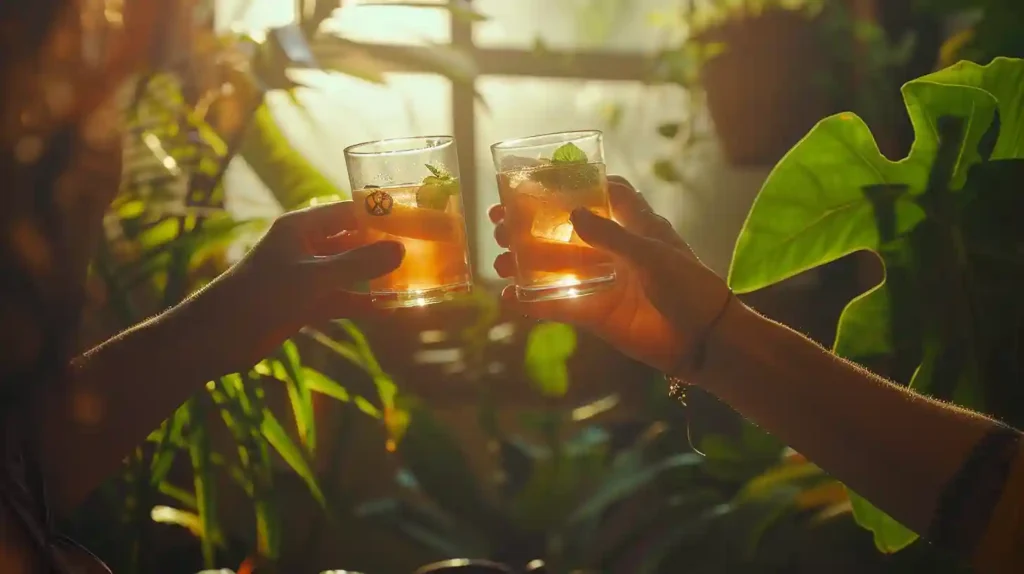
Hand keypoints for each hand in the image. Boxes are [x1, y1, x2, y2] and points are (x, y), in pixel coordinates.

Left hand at [207, 200, 402, 368]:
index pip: (348, 211)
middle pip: (352, 240)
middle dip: (382, 246)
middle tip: (421, 249)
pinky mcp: (304, 303)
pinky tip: (390, 309)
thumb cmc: (261, 294)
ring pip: (349, 272)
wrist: (218, 335)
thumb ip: (358, 264)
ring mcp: (305, 276)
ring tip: (412, 278)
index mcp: (301, 227)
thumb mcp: (314, 277)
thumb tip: (400, 250)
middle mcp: (305, 247)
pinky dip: (362, 303)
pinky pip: (341, 299)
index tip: (413, 216)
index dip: (379, 213)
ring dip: (375, 276)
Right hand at [491, 177, 729, 376]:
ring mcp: (602, 282)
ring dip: (525, 262)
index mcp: (635, 226)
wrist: (704, 341)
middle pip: (565, 229)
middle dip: (531, 224)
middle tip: (499, 222)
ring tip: (498, 260)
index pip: (604, 193)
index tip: (539, 176)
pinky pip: (557, 305)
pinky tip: (508, 297)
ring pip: (555, 267)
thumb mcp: (652, 255)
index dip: (576, 181)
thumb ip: (612, 236)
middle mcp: (613, 250)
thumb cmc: (689, 287)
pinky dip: (533, 302)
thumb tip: (571, 212)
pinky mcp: (596, 313)